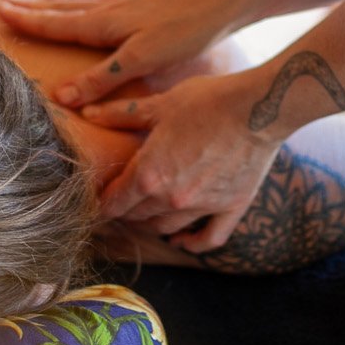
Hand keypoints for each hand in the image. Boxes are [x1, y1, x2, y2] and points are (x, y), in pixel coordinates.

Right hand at [0, 0, 247, 107]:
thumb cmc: (185, 32)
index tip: (0, 13)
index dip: (29, 21)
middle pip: (66, 8)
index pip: (58, 24)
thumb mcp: (142, 61)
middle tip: (5, 2)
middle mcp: (113, 7)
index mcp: (106, 24)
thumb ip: (102, 79)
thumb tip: (61, 97)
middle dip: (36, 8)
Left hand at [79, 73, 281, 253]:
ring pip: (166, 229)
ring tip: (144, 216)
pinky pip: (208, 239)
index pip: (114, 202)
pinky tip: (181, 241)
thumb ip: (121, 114)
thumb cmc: (207, 100)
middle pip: (137, 216)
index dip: (100, 205)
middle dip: (123, 212)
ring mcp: (202, 207)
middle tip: (118, 205)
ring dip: (150, 225)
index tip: (95, 204)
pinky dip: (191, 244)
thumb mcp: (160, 104)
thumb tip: (86, 113)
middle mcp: (171, 199)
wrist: (258, 107)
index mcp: (148, 175)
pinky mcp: (230, 208)